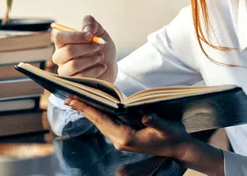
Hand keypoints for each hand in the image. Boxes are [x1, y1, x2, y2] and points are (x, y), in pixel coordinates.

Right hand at [52, 15, 117, 83]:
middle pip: (67, 51)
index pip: (60, 37)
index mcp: (63, 43)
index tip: (90, 36)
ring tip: (101, 56)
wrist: (110, 65)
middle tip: (99, 46)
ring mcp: (65, 72)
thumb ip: (91, 23)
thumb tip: (86, 30)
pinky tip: (102, 66)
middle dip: (87, 48)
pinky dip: (95, 69)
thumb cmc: (101, 48)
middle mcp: (60, 58)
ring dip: (92, 59)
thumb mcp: (99, 31)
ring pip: (74, 65)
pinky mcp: (73, 83)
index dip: (76, 36)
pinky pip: (82, 76)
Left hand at [65, 98, 192, 159]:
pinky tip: (94, 109)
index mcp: (127, 137)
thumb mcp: (168, 127)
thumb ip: (157, 122)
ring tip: (76, 101)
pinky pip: (107, 125)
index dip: (88, 109)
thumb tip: (146, 115)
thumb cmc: (174, 136)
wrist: (178, 149)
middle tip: (67, 97)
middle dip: (83, 109)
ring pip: (100, 124)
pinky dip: (98, 116)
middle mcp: (120, 140)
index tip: (74, 100)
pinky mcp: (124, 138)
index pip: (103, 120)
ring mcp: (121, 141)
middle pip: (97, 122)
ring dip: (89, 112)